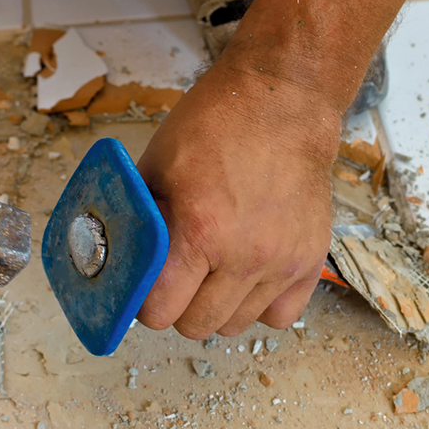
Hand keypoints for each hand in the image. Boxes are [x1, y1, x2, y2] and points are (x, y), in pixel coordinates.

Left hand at [134, 54, 340, 337]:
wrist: (283, 103)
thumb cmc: (217, 125)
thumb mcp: (157, 165)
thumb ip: (138, 219)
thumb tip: (118, 260)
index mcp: (201, 231)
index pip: (160, 311)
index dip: (145, 300)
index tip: (145, 285)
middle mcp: (246, 255)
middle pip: (197, 326)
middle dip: (178, 306)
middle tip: (177, 277)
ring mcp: (283, 261)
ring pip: (237, 326)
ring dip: (218, 307)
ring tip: (214, 272)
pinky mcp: (311, 260)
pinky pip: (281, 316)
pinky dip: (260, 305)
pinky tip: (248, 277)